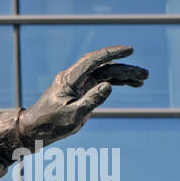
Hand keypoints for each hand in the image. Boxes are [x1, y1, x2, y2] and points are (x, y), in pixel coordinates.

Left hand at [18, 45, 147, 146]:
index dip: (112, 53)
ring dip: (124, 76)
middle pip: (104, 68)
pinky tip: (130, 85)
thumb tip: (109, 86)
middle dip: (125, 69)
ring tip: (142, 80)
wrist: (34, 131)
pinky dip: (116, 83)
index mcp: (69, 79)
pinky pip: (102, 83)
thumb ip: (91, 101)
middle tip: (145, 75)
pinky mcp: (81, 91)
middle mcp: (75, 78)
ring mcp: (79, 84)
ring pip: (105, 74)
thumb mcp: (73, 115)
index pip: (93, 60)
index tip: (130, 50)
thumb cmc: (50, 124)